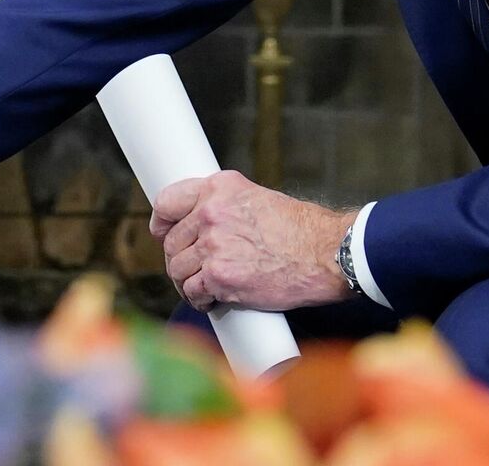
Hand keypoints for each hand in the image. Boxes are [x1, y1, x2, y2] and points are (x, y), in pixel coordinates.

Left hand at [150, 170, 355, 312]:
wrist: (327, 253)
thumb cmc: (299, 230)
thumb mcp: (255, 198)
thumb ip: (224, 206)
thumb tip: (198, 223)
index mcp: (218, 188)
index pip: (166, 201)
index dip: (161, 223)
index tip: (163, 234)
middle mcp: (211, 213)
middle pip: (171, 242)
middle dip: (180, 260)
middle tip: (195, 271)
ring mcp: (214, 245)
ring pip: (178, 269)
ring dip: (188, 283)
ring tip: (205, 288)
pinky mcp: (222, 277)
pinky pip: (194, 292)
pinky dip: (200, 300)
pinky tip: (212, 300)